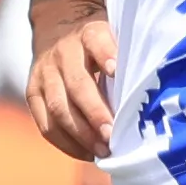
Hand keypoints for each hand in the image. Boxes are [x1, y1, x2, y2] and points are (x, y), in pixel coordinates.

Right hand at [28, 2, 118, 160]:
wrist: (58, 31)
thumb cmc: (101, 47)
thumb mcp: (116, 40)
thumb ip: (129, 60)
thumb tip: (152, 97)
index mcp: (88, 34)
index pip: (96, 41)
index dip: (106, 55)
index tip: (116, 71)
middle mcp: (63, 52)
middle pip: (76, 84)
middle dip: (94, 113)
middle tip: (112, 136)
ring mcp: (44, 73)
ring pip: (58, 107)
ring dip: (81, 134)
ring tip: (103, 151)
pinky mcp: (33, 93)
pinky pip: (45, 124)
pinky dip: (66, 143)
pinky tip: (87, 153)